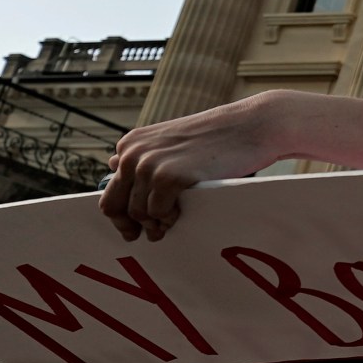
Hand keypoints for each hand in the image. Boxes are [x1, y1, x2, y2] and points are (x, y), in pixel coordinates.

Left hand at [102, 94, 279, 241]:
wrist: (252, 126)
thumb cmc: (217, 137)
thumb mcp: (171, 141)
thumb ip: (144, 155)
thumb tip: (113, 167)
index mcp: (130, 143)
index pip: (110, 190)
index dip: (120, 214)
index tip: (132, 227)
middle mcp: (132, 153)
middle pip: (114, 206)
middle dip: (130, 226)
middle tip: (150, 236)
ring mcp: (149, 164)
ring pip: (138, 213)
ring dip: (155, 225)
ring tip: (172, 224)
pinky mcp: (169, 176)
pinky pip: (158, 213)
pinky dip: (170, 219)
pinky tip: (183, 212)